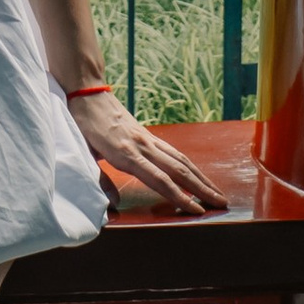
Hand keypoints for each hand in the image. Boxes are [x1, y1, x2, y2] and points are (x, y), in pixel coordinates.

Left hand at [66, 91, 222, 214]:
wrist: (86, 91)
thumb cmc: (80, 124)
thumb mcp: (82, 154)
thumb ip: (99, 179)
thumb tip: (113, 205)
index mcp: (126, 153)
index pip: (159, 179)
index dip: (179, 197)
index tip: (197, 211)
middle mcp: (142, 145)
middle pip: (179, 170)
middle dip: (202, 189)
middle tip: (222, 204)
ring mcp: (147, 138)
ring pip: (181, 160)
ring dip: (201, 177)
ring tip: (217, 192)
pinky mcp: (147, 134)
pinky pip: (173, 151)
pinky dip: (189, 165)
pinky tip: (196, 173)